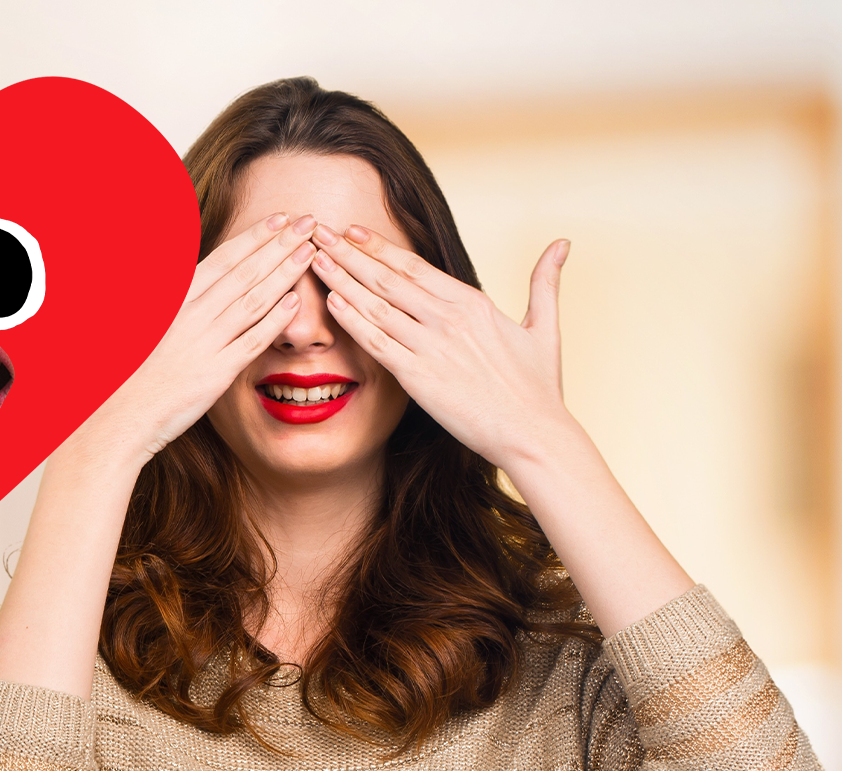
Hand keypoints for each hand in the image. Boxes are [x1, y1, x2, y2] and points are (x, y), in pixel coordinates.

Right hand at [74, 212, 316, 465]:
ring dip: (285, 274)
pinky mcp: (217, 372)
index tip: (280, 219)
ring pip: (254, 301)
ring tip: (310, 253)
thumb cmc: (131, 366)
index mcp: (175, 298)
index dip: (254, 237)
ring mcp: (206, 342)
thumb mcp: (146, 317)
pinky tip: (295, 304)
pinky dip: (275, 321)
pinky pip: (252, 341)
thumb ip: (172, 290)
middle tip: (308, 223)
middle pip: (245, 273)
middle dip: (280, 245)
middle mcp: (192, 314)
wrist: (123, 411)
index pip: (224, 259)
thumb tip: (187, 267)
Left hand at [308, 223, 573, 467]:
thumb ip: (545, 282)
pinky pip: (376, 342)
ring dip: (342, 279)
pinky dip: (352, 319)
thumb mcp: (545, 326)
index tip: (352, 231)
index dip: (379, 246)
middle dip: (348, 253)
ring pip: (376, 304)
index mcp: (472, 302)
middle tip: (318, 232)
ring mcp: (431, 346)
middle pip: (387, 277)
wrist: (533, 433)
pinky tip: (330, 301)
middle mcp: (448, 317)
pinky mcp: (418, 377)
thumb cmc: (539, 387)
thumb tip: (561, 244)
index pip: (414, 266)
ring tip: (314, 259)